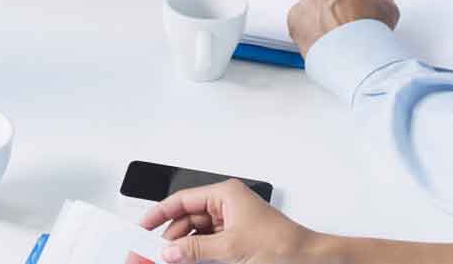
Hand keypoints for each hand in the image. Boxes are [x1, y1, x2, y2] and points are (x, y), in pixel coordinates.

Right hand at [141, 180, 324, 263]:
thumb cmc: (283, 245)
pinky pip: (207, 243)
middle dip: (168, 236)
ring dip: (181, 247)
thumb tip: (169, 252)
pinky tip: (183, 262)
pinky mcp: (236, 237)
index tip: (142, 227)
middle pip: (186, 218)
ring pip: (195, 233)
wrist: (310, 259)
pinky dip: (195, 253)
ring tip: (165, 260)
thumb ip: (195, 250)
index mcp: (225, 195)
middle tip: (150, 252)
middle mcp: (227, 204)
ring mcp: (231, 221)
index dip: (158, 214)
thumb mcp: (231, 248)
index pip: (182, 200)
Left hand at [286, 0, 399, 55]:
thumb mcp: (390, 10)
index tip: (356, 6)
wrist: (352, 57)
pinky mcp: (295, 16)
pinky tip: (322, 39)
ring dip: (321, 15)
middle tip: (345, 23)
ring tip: (335, 36)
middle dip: (336, 3)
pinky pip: (300, 19)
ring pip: (314, 3)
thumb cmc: (371, 35)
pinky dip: (308, 28)